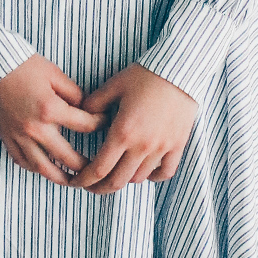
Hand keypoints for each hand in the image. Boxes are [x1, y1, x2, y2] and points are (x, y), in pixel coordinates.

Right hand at [0, 55, 106, 184]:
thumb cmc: (23, 66)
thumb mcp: (55, 74)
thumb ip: (74, 94)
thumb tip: (84, 109)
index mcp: (51, 109)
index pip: (84, 126)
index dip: (99, 124)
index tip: (104, 124)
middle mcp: (35, 128)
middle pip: (66, 157)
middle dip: (84, 165)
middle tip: (95, 168)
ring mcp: (19, 136)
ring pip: (42, 167)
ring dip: (59, 177)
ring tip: (72, 181)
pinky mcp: (6, 137)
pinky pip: (21, 161)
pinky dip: (34, 168)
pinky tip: (43, 169)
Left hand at [75, 64, 197, 194]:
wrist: (181, 70)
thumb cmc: (146, 75)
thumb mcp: (114, 85)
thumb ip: (94, 103)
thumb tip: (81, 114)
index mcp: (122, 132)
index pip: (99, 168)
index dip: (84, 180)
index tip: (75, 181)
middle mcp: (142, 146)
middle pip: (117, 181)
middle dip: (99, 188)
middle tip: (90, 185)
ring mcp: (162, 148)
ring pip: (139, 178)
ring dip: (123, 179)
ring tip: (115, 174)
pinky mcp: (178, 145)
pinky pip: (165, 172)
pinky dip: (153, 176)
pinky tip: (144, 170)